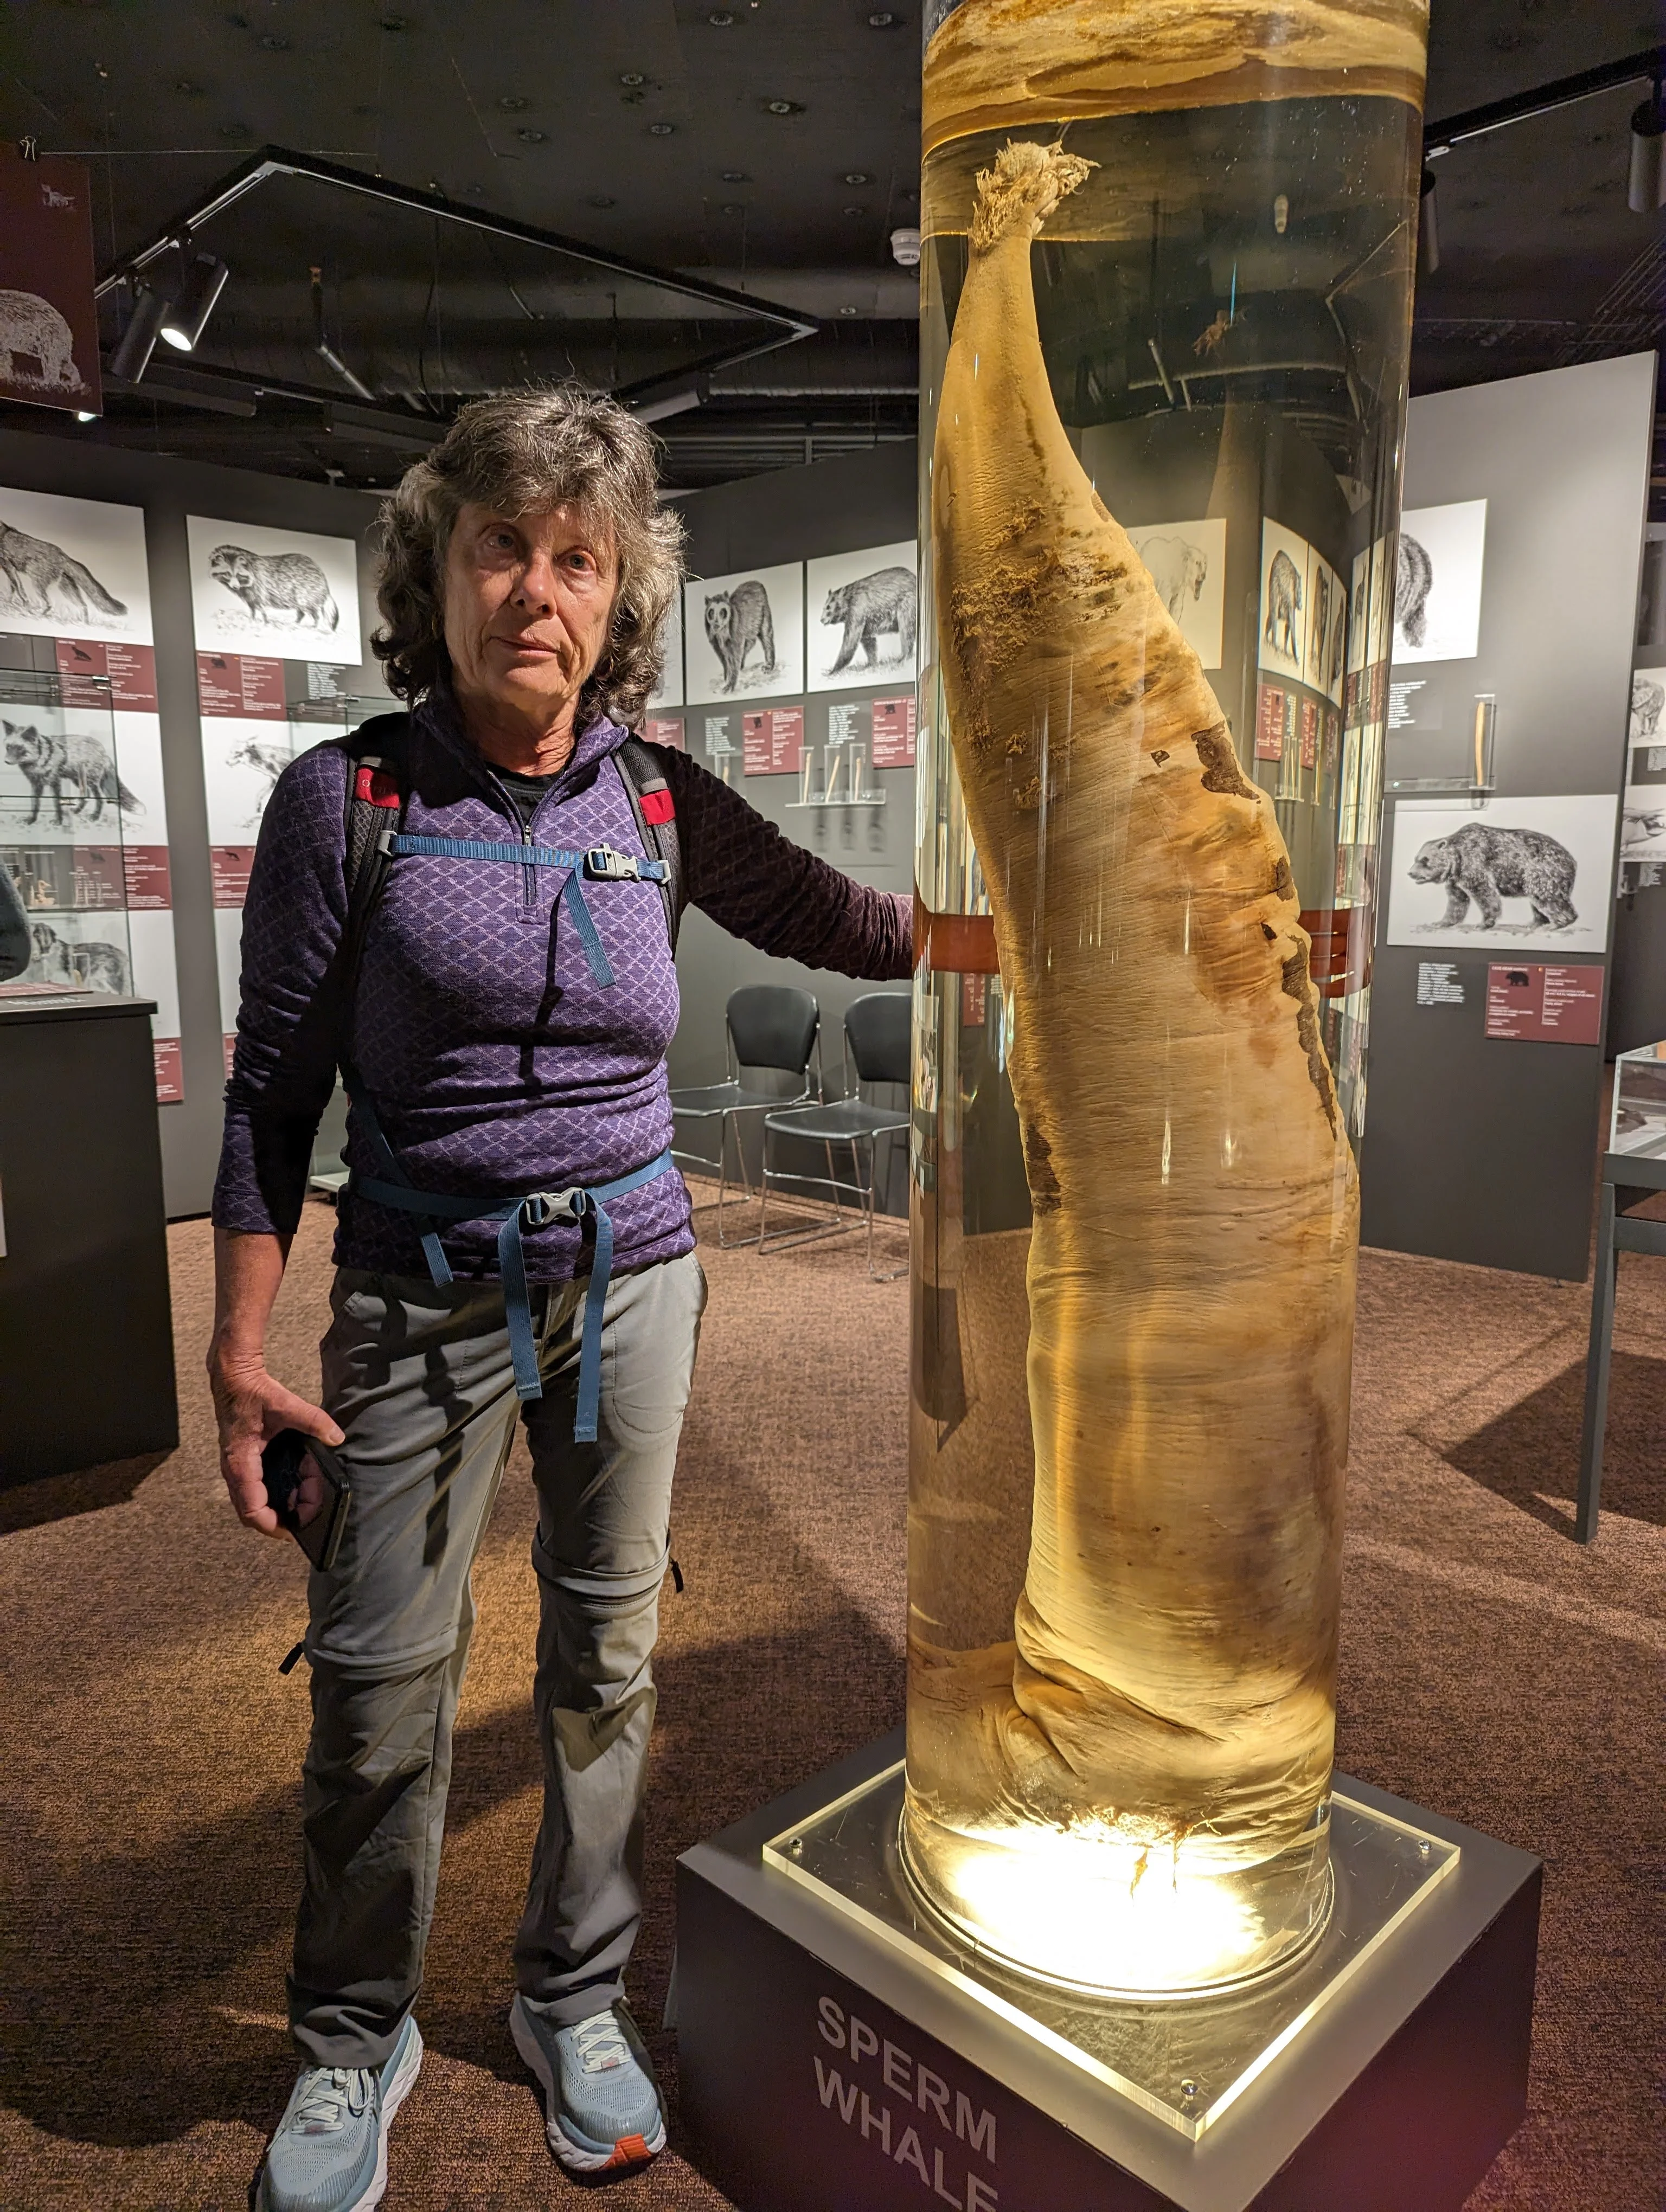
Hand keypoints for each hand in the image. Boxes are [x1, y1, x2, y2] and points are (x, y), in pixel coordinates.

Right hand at [209, 1347, 344, 1537]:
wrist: (232, 1378)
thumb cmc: (252, 1393)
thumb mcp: (285, 1405)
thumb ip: (313, 1421)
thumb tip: (337, 1437)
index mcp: (241, 1464)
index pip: (252, 1510)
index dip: (273, 1526)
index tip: (296, 1531)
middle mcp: (235, 1472)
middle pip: (252, 1512)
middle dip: (281, 1517)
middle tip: (309, 1511)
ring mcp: (236, 1469)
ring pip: (253, 1502)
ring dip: (280, 1504)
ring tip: (307, 1497)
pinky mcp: (243, 1463)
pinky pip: (255, 1488)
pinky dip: (275, 1491)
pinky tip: (296, 1482)